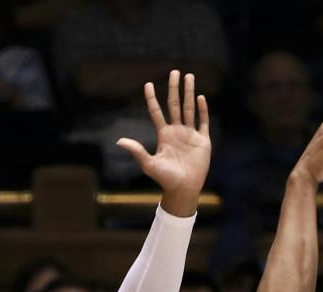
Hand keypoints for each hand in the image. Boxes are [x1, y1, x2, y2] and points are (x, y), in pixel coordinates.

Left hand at [116, 72, 210, 215]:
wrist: (183, 189)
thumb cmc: (165, 179)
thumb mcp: (149, 164)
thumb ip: (137, 151)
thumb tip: (119, 141)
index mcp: (164, 135)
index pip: (157, 112)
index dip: (152, 98)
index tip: (148, 84)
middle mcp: (177, 131)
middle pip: (175, 104)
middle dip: (175, 88)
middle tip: (174, 71)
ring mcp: (190, 134)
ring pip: (189, 108)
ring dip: (189, 92)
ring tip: (189, 76)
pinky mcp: (203, 140)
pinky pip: (203, 122)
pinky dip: (202, 110)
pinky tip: (200, 98)